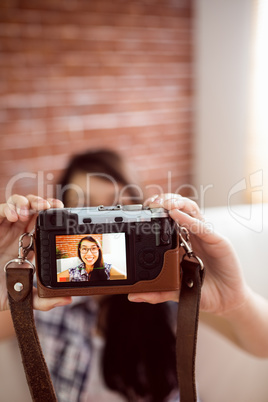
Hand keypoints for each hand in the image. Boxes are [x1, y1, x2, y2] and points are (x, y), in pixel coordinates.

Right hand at [0, 194, 71, 310]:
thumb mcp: (23, 298)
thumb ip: (43, 300)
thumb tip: (67, 299)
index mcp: (28, 246)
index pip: (43, 224)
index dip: (53, 215)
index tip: (63, 212)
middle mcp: (17, 234)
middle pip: (33, 209)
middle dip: (43, 203)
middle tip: (51, 207)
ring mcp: (3, 229)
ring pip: (17, 204)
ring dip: (27, 202)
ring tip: (30, 211)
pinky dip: (8, 208)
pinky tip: (15, 216)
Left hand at [128, 194, 249, 316]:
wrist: (225, 301)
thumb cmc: (202, 290)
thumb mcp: (176, 292)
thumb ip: (157, 292)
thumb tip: (133, 296)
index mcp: (180, 242)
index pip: (167, 219)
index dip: (156, 210)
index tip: (142, 209)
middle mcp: (192, 234)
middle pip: (178, 208)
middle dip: (164, 201)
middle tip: (151, 202)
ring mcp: (205, 236)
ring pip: (191, 210)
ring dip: (177, 203)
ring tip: (164, 203)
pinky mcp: (218, 241)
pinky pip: (202, 227)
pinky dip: (189, 219)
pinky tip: (177, 214)